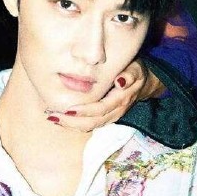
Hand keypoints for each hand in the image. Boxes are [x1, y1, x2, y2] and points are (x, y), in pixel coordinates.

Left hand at [46, 59, 163, 131]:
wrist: (144, 83)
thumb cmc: (135, 71)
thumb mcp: (135, 69)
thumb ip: (129, 75)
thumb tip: (120, 81)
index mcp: (121, 99)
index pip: (101, 109)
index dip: (85, 111)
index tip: (68, 109)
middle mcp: (116, 111)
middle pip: (93, 122)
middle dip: (72, 121)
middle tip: (52, 116)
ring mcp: (111, 116)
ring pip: (90, 126)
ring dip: (71, 124)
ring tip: (52, 118)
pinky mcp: (106, 117)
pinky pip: (90, 124)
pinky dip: (75, 123)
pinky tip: (61, 118)